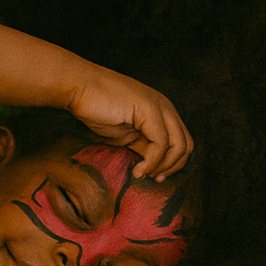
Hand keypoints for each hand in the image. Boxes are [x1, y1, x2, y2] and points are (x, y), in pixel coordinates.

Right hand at [64, 67, 192, 180]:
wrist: (80, 88)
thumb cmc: (98, 109)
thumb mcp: (127, 135)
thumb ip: (144, 147)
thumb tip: (153, 167)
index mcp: (163, 112)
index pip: (182, 143)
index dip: (172, 164)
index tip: (153, 176)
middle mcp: (166, 107)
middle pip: (186, 145)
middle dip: (171, 167)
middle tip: (151, 178)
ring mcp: (160, 106)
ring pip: (179, 146)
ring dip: (161, 167)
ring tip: (141, 172)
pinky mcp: (149, 109)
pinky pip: (161, 143)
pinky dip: (152, 162)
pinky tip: (138, 168)